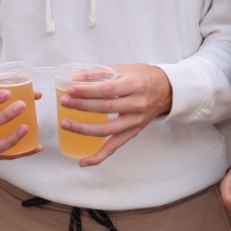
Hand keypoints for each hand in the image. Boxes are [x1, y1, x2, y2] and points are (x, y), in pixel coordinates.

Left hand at [55, 63, 172, 165]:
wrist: (166, 90)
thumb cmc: (142, 77)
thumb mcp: (123, 69)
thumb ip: (98, 74)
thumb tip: (72, 80)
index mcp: (135, 85)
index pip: (108, 89)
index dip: (88, 91)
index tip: (71, 90)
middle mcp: (137, 105)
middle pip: (106, 108)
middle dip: (82, 106)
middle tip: (64, 103)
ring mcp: (135, 121)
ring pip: (107, 130)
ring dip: (84, 129)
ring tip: (66, 124)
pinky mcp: (133, 132)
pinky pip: (115, 147)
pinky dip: (99, 156)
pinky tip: (83, 161)